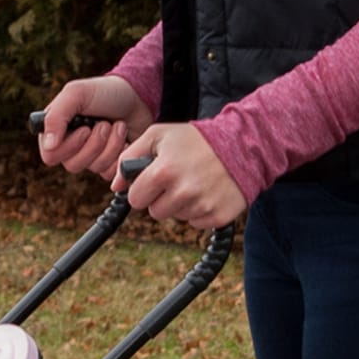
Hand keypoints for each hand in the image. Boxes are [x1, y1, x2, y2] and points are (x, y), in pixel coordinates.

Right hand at [36, 75, 153, 182]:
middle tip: (105, 124)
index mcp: (58, 130)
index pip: (50, 156)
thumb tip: (49, 145)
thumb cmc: (106, 92)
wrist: (139, 97)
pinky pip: (111, 172)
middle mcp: (71, 147)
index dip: (69, 146)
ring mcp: (91, 157)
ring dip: (111, 145)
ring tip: (119, 125)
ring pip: (94, 168)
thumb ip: (56, 116)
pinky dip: (121, 154)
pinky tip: (127, 139)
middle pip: (73, 165)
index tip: (85, 128)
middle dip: (94, 144)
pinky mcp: (110, 164)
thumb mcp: (77, 93)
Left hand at [115, 123, 247, 230]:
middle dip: (161, 199)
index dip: (142, 189)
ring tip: (195, 182)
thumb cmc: (196, 139)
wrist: (243, 145)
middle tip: (176, 180)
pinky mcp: (217, 217)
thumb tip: (116, 186)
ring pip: (176, 217)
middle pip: (155, 213)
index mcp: (163, 171)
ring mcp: (201, 206)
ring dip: (181, 204)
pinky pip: (196, 223)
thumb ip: (129, 156)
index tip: (152, 181)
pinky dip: (200, 210)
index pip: (135, 199)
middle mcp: (182, 191)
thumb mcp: (159, 135)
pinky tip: (208, 191)